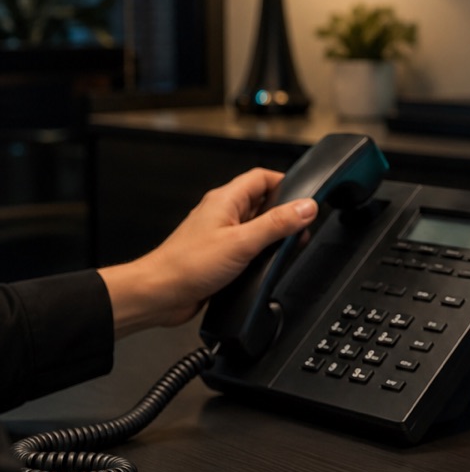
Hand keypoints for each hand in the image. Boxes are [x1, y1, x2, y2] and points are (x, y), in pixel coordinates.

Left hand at [99, 168, 317, 336]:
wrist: (160, 294)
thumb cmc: (187, 265)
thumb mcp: (242, 242)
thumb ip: (277, 224)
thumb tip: (306, 208)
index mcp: (225, 200)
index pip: (262, 177)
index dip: (286, 183)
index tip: (305, 197)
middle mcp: (222, 214)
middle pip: (261, 202)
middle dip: (284, 213)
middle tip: (300, 228)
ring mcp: (220, 235)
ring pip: (255, 226)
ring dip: (272, 235)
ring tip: (285, 247)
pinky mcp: (219, 255)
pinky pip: (246, 247)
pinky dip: (260, 253)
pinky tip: (265, 265)